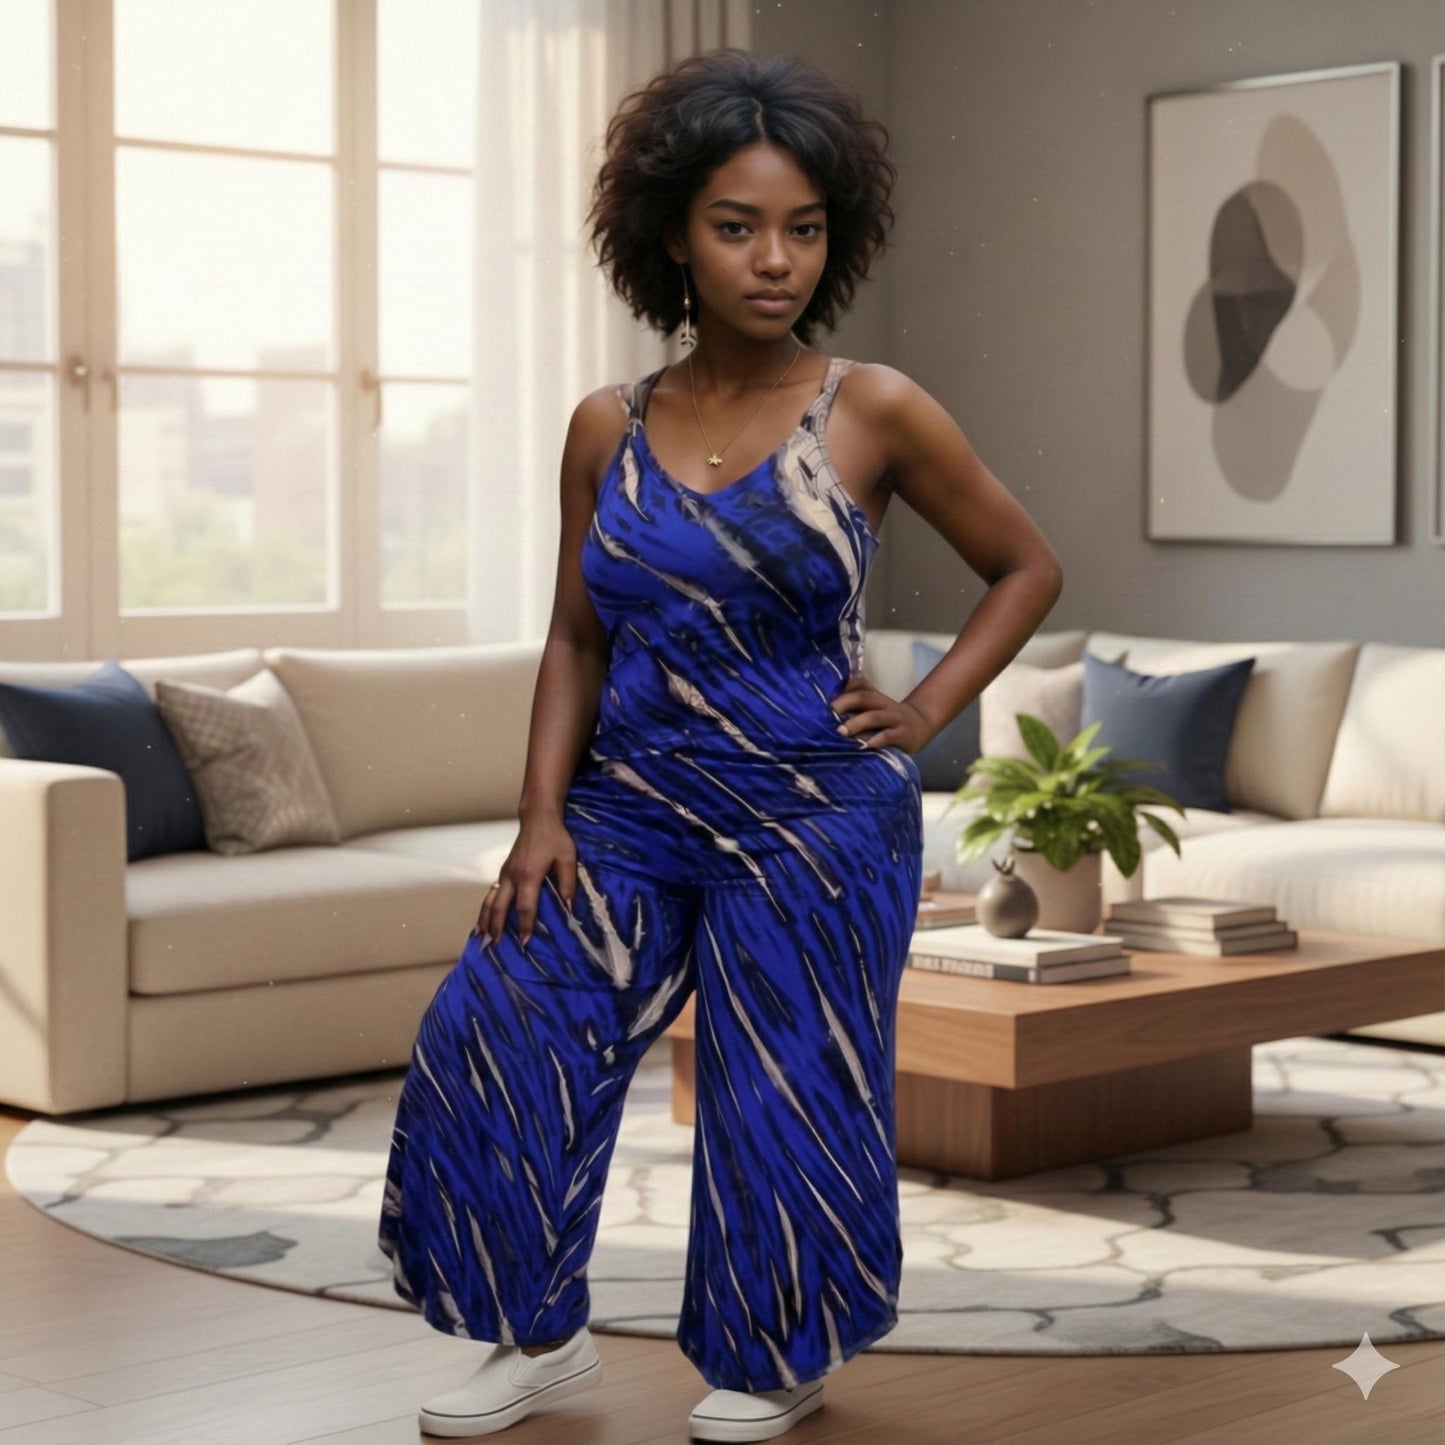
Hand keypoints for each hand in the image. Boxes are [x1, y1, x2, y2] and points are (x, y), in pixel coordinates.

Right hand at [473, 813, 576, 948]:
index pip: (525, 906)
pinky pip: (491, 893)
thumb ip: (569, 884)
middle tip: (495, 947)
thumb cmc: (555, 839)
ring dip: (485, 920)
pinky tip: (483, 920)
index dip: (525, 926)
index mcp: (529, 876)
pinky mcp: (504, 871)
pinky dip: (485, 909)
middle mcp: (512, 876)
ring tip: (482, 939)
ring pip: (490, 900)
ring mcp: (505, 873)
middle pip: (499, 907)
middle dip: (497, 928)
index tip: (525, 943)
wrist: (538, 819)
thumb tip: (570, 908)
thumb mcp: (568, 859)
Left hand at [831, 671, 932, 754]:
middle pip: (865, 697)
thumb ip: (856, 706)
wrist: (921, 725)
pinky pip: (889, 736)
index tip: (824, 698)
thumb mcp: (874, 708)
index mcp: (875, 697)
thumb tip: (825, 712)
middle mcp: (884, 704)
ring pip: (875, 716)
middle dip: (846, 702)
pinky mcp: (903, 734)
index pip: (859, 685)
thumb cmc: (888, 719)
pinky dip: (877, 740)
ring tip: (841, 732)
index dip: (843, 689)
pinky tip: (865, 745)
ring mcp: (894, 719)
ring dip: (857, 723)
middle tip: (830, 712)